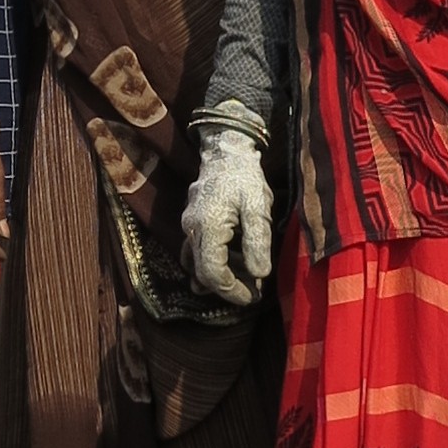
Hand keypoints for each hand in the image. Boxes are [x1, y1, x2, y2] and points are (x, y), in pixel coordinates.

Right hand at [181, 123, 274, 307]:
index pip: (213, 273)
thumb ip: (257, 242)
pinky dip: (212, 263)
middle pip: (202, 273)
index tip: (253, 296)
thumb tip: (259, 274)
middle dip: (228, 288)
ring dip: (220, 276)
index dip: (232, 291)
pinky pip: (196, 252)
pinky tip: (233, 262)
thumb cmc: (244, 177)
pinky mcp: (191, 223)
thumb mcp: (258, 208)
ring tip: (247, 277)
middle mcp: (191, 230)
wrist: (226, 151)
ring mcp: (188, 226)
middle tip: (254, 292)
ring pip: (196, 265)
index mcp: (207, 227)